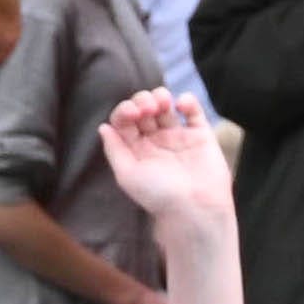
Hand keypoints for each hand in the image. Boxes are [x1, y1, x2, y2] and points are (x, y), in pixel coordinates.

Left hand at [93, 77, 231, 233]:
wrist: (195, 207)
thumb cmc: (158, 196)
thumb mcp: (127, 175)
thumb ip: (114, 149)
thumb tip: (103, 127)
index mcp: (135, 149)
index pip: (124, 120)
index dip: (125, 110)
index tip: (132, 114)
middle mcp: (154, 141)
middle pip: (143, 108)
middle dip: (142, 100)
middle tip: (147, 109)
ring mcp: (177, 136)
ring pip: (165, 105)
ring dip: (161, 96)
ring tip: (163, 104)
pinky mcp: (200, 134)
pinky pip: (193, 110)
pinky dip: (187, 101)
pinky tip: (181, 104)